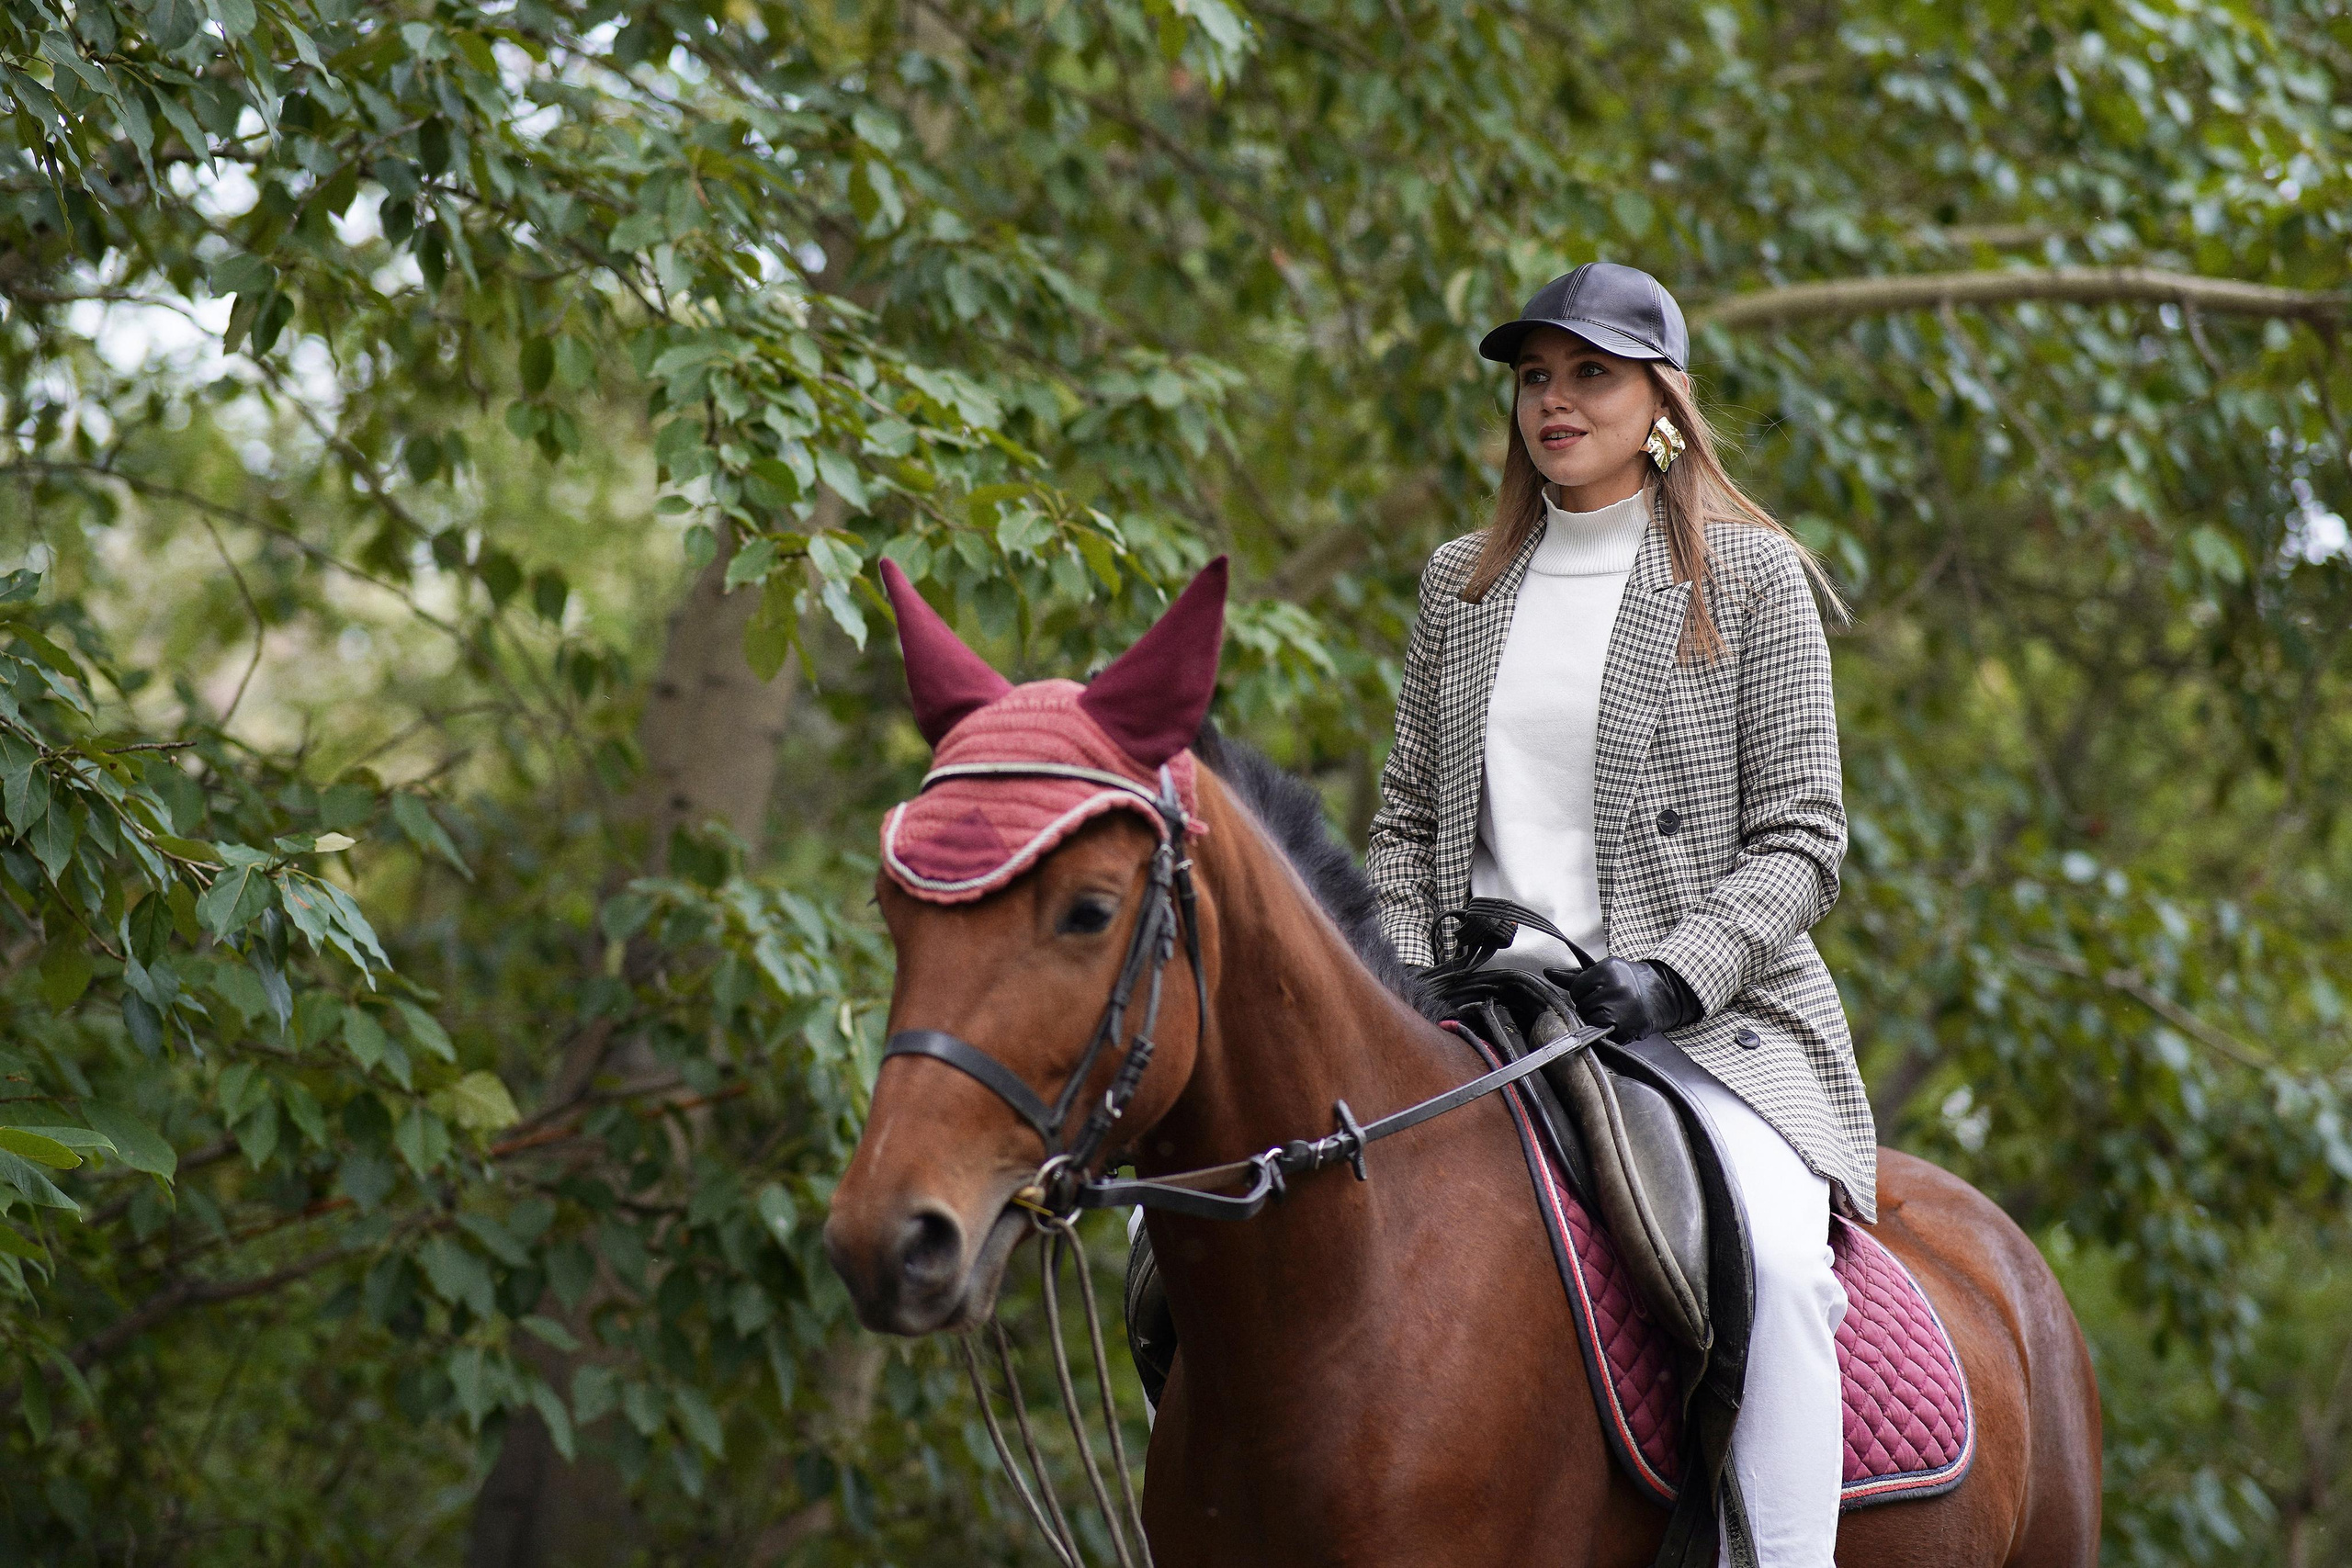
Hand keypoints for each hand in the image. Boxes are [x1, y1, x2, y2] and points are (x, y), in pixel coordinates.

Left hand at [1564, 957, 1701, 1041]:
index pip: (1576, 989)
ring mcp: (1622, 1010)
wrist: (1662, 993)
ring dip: (1596, 1019)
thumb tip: (1547, 973)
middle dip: (1589, 1006)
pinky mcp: (1626, 1028)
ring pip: (1589, 1021)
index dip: (1583, 993)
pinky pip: (1601, 1034)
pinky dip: (1605, 1032)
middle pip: (1581, 1006)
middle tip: (1608, 1002)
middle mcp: (1616, 989)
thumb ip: (1574, 976)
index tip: (1596, 991)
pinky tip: (1617, 1022)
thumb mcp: (1603, 972)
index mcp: (1608, 971)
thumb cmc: (1627, 982)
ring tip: (1613, 1012)